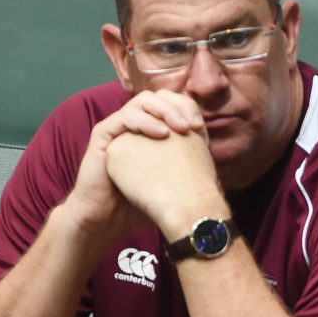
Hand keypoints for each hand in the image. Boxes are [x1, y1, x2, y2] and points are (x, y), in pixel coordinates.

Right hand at [61, 89, 206, 236]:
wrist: (107, 219)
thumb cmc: (138, 203)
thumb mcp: (169, 182)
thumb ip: (186, 169)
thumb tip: (214, 168)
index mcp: (150, 129)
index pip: (172, 104)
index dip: (188, 110)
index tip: (201, 129)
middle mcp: (134, 124)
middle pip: (160, 97)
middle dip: (179, 106)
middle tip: (193, 125)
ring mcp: (118, 127)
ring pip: (143, 101)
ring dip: (165, 110)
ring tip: (180, 128)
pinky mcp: (103, 135)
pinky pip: (124, 116)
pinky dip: (145, 121)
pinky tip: (161, 134)